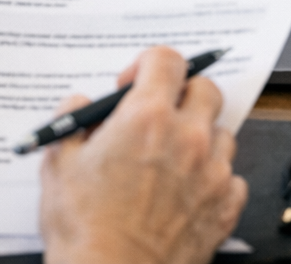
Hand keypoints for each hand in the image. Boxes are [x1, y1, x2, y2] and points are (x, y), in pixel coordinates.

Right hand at [40, 46, 246, 263]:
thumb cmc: (85, 231)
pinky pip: (232, 176)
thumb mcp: (58, 164)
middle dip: (181, 93)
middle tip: (158, 113)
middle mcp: (187, 138)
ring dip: (200, 135)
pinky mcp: (225, 208)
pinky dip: (214, 177)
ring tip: (171, 156)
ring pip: (222, 131)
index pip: (167, 59)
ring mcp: (211, 173)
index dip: (147, 64)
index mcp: (147, 117)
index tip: (133, 84)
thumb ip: (72, 120)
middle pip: (204, 88)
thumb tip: (80, 105)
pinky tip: (187, 189)